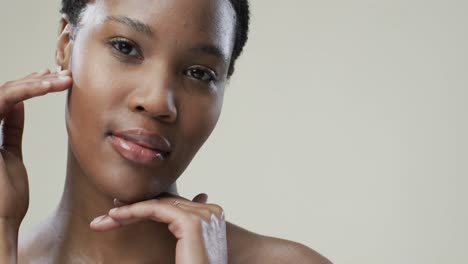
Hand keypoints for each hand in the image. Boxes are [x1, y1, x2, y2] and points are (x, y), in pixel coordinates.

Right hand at [0, 69, 70, 227]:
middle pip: (6, 91)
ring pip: (5, 91)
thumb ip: (11, 129)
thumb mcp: (11, 155)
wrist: (0, 221)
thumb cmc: (6, 197)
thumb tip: (17, 106)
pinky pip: (4, 101)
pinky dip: (26, 91)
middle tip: (63, 76)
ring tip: (62, 80)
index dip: (27, 85)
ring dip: (35, 83)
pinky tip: (47, 87)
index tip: (51, 79)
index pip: (5, 98)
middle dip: (35, 81)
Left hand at [90, 193, 226, 263]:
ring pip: (158, 204)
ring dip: (128, 210)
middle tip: (109, 215)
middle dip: (135, 208)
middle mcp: (211, 211)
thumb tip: (170, 213)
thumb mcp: (187, 246)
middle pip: (166, 203)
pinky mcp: (191, 222)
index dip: (148, 206)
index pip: (175, 204)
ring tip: (105, 219)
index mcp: (213, 214)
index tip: (123, 212)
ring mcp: (203, 215)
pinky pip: (156, 209)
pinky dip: (133, 211)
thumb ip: (181, 228)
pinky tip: (115, 217)